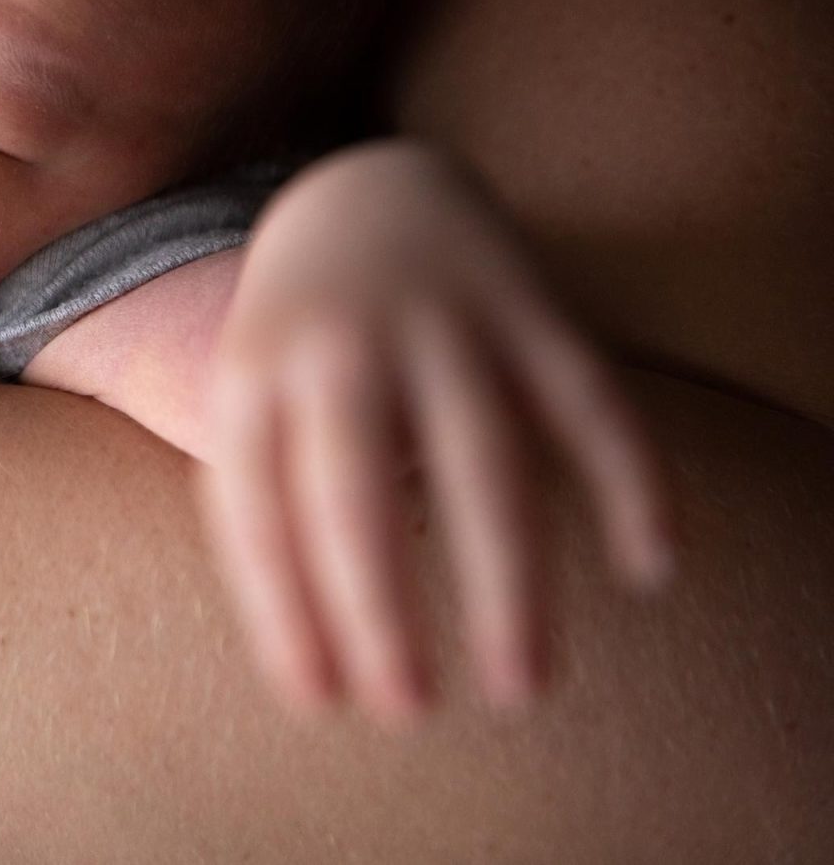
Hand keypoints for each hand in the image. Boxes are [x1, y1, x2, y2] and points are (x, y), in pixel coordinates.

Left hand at [199, 141, 672, 724]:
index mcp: (253, 377)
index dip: (284, 610)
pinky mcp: (531, 305)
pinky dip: (628, 482)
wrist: (363, 187)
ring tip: (522, 685)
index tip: (322, 701)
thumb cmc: (300, 338)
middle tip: (407, 710)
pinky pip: (590, 400)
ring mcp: (439, 321)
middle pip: (353, 488)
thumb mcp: (250, 397)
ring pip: (482, 460)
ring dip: (505, 581)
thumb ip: (267, 500)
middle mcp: (339, 347)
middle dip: (376, 607)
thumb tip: (314, 657)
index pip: (256, 510)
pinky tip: (648, 568)